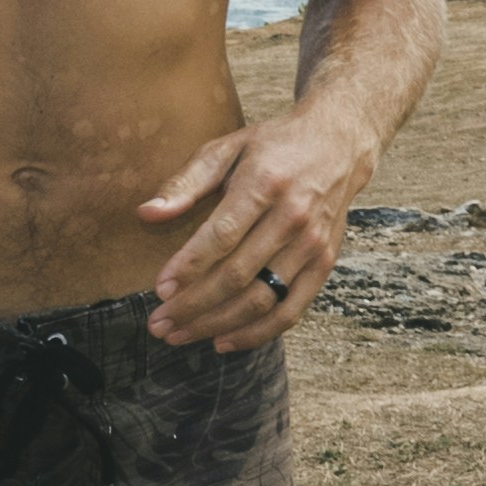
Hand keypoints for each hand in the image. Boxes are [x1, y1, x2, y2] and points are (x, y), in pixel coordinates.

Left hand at [138, 109, 366, 349]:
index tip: (159, 289)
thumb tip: (147, 213)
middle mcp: (293, 217)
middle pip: (238, 276)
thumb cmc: (273, 147)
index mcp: (264, 184)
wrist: (338, 144)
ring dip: (217, 325)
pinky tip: (223, 341)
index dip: (189, 267)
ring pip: (261, 300)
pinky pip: (290, 311)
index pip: (222, 235)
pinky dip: (256, 333)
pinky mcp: (324, 263)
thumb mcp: (226, 149)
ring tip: (180, 335)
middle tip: (159, 323)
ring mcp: (312, 244)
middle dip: (193, 306)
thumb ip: (185, 182)